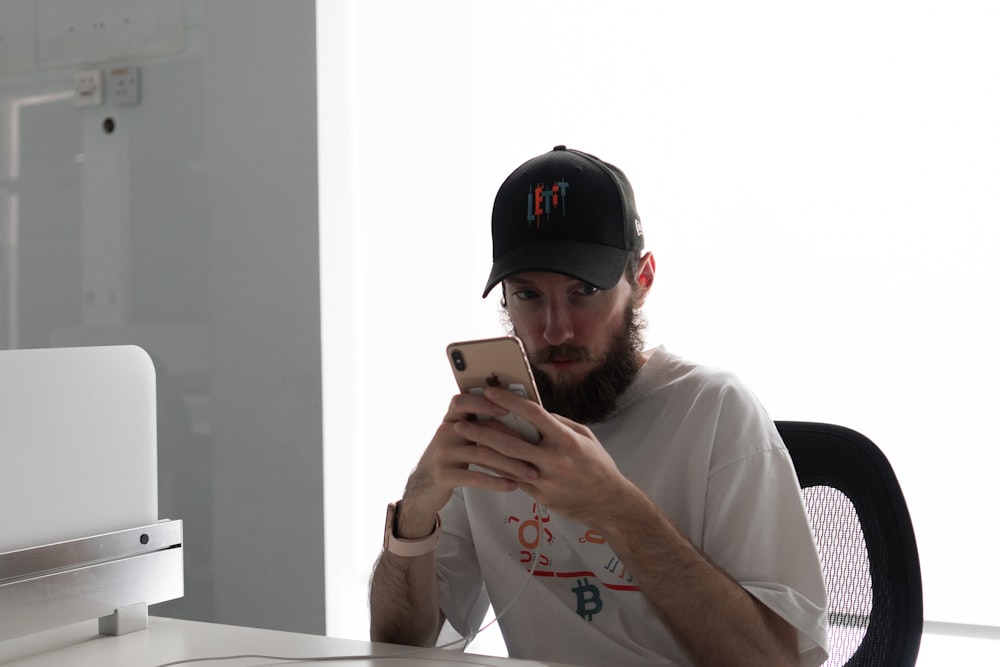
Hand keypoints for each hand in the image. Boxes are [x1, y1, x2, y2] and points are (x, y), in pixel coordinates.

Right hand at [397, 391, 541, 537]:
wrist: (423, 485)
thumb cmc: (451, 457)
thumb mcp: (458, 436)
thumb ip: (478, 426)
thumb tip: (518, 416)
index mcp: (451, 419)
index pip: (462, 401)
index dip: (483, 403)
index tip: (507, 408)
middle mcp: (445, 432)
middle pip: (481, 430)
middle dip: (512, 440)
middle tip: (537, 448)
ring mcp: (443, 454)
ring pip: (482, 455)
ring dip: (511, 465)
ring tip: (530, 473)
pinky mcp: (444, 475)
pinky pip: (475, 477)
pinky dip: (496, 481)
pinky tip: (512, 486)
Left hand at [451, 386, 631, 528]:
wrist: (608, 503)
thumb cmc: (597, 465)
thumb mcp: (585, 436)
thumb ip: (559, 422)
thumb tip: (535, 410)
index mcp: (566, 439)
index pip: (532, 413)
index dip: (509, 400)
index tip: (490, 391)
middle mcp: (554, 459)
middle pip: (510, 441)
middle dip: (483, 429)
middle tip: (463, 420)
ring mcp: (545, 480)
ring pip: (506, 463)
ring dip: (482, 449)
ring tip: (464, 439)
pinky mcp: (539, 496)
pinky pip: (511, 479)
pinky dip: (494, 468)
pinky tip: (479, 459)